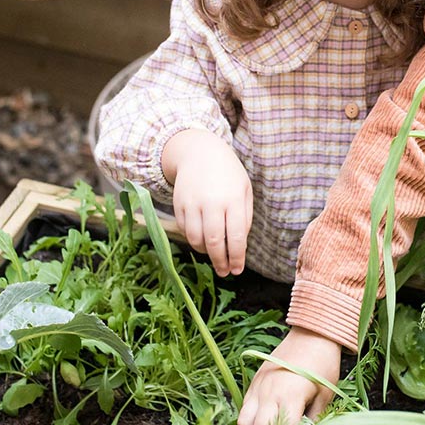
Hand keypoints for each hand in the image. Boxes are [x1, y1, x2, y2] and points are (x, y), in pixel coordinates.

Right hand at [162, 128, 252, 276]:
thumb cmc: (228, 174)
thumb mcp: (244, 190)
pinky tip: (202, 239)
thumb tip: (239, 245)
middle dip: (220, 262)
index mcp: (233, 199)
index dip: (237, 257)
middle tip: (225, 272)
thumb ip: (245, 217)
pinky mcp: (178, 205)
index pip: (236, 236)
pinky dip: (194, 240)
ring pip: (196, 240)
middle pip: (215, 243)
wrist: (200, 152)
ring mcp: (192, 204)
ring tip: (215, 254)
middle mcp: (212, 203)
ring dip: (206, 253)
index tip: (237, 270)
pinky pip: (185, 231)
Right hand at [237, 327, 341, 424]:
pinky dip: (251, 420)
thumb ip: (313, 420)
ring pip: (244, 422)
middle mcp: (269, 393)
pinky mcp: (255, 381)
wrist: (313, 332)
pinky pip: (245, 408)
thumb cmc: (324, 363)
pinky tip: (265, 424)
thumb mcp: (326, 395)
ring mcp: (259, 386)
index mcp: (290, 396)